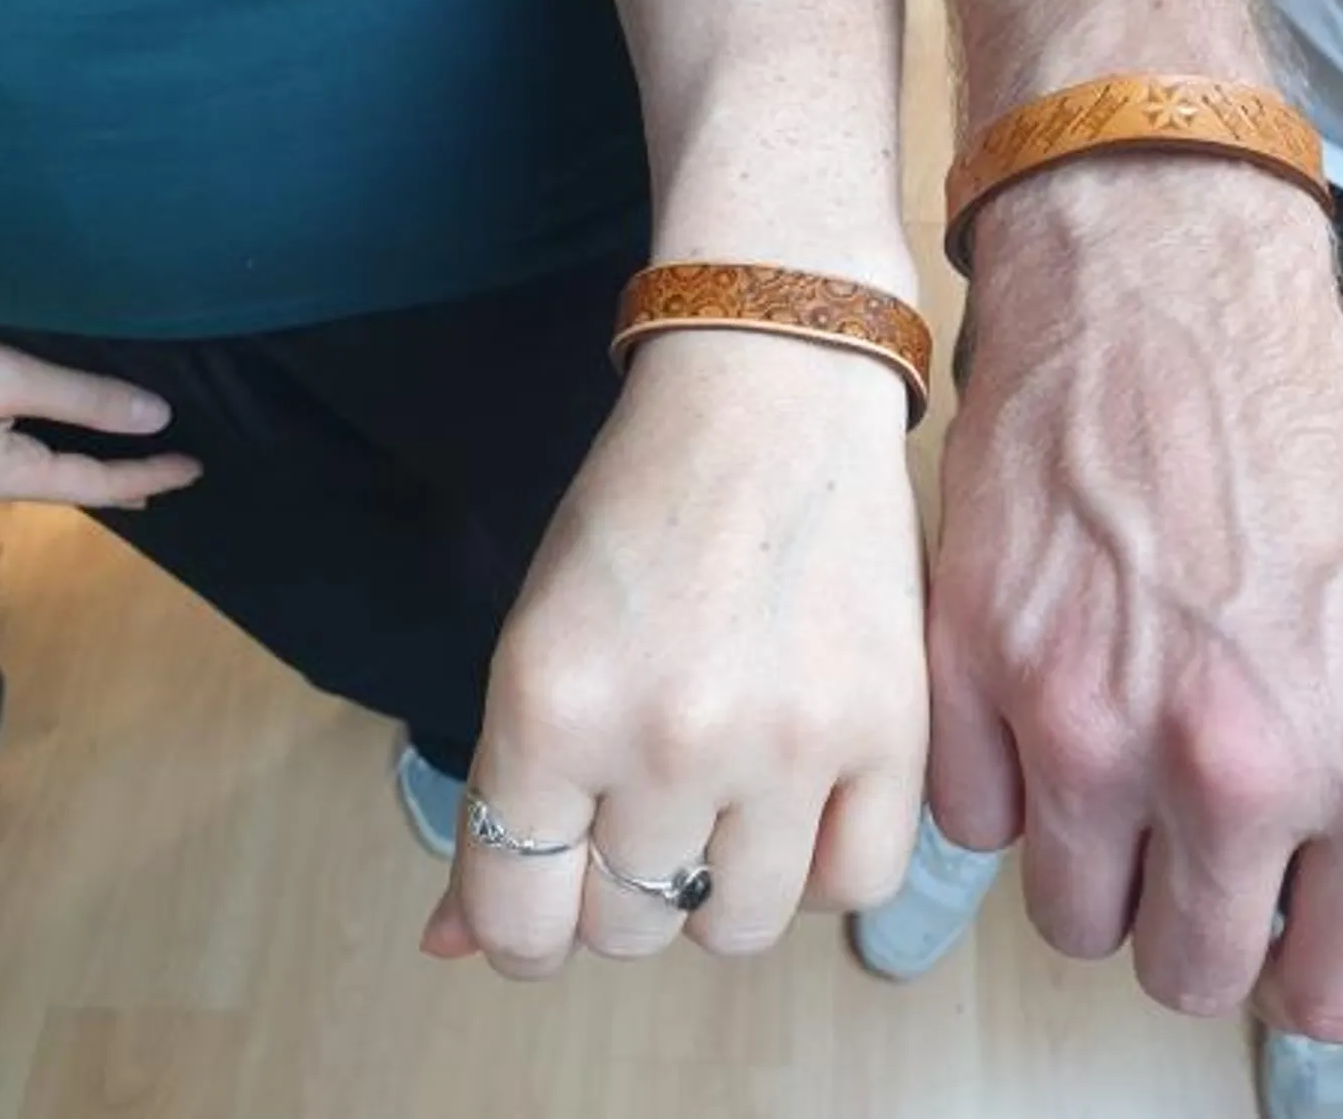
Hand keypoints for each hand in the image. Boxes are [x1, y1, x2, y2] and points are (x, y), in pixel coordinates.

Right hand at [0, 341, 201, 506]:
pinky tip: (65, 437)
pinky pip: (30, 450)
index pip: (101, 484)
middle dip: (124, 483)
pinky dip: (65, 447)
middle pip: (75, 486)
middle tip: (171, 480)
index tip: (197, 469)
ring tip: (131, 467)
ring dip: (93, 468)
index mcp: (12, 475)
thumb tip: (159, 418)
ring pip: (50, 471)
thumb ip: (81, 399)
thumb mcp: (7, 380)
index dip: (152, 475)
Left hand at [423, 331, 927, 975]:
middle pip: (628, 928)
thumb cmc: (638, 512)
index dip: (521, 929)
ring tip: (726, 804)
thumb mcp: (535, 640)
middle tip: (642, 812)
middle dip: (623, 891)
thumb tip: (452, 945)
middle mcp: (666, 739)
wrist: (772, 397)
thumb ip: (499, 795)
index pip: (514, 918)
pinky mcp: (890, 727)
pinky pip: (853, 886)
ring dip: (719, 888)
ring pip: (737, 928)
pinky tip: (801, 805)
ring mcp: (788, 739)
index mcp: (550, 708)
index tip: (548, 899)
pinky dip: (819, 869)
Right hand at [928, 162, 1342, 1041]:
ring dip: (1092, 858)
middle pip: (1188, 971)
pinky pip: (977, 822)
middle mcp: (1243, 763)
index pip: (1341, 987)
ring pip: (1073, 917)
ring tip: (1107, 756)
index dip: (1306, 963)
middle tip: (1183, 838)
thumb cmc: (1290, 432)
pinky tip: (1035, 695)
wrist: (1160, 285)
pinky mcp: (976, 671)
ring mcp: (1093, 722)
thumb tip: (1306, 907)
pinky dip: (1004, 781)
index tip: (1278, 930)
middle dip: (1190, 918)